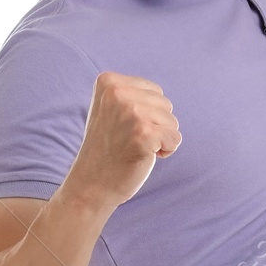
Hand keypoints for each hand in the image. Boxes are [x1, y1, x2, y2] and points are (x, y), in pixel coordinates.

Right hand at [68, 71, 181, 209]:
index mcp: (109, 82)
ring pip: (172, 121)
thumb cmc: (106, 148)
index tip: (124, 128)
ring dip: (160, 139)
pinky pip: (175, 139)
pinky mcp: (144, 133)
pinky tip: (144, 156)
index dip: (146, 114)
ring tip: (135, 148)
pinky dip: (166, 151)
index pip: (154, 91)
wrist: (91, 183)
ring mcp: (131, 112)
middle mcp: (118, 92)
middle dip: (155, 125)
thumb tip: (158, 93)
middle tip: (129, 140)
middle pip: (165, 104)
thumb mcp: (110, 109)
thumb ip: (129, 94)